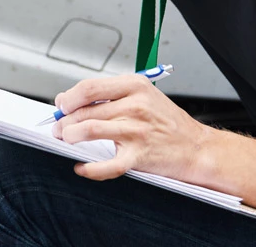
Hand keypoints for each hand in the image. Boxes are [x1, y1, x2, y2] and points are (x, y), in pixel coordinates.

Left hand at [52, 74, 212, 181]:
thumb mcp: (143, 96)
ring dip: (70, 137)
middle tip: (58, 128)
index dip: (69, 98)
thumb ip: (108, 95)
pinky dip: (89, 169)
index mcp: (135, 86)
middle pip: (85, 110)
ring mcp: (137, 131)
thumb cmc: (167, 122)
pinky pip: (107, 165)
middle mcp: (135, 106)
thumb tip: (68, 101)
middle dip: (64, 121)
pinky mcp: (139, 156)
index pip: (89, 87)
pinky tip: (81, 168)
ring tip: (66, 140)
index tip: (61, 105)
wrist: (197, 148)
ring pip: (89, 130)